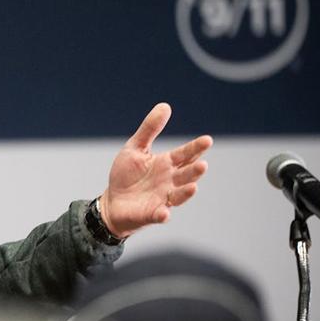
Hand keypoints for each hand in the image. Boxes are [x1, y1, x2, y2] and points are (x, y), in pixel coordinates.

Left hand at [101, 103, 212, 238]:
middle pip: (186, 175)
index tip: (207, 140)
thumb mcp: (135, 148)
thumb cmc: (126, 174)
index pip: (185, 154)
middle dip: (195, 171)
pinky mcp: (152, 213)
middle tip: (202, 164)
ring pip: (179, 195)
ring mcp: (163, 198)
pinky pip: (160, 214)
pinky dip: (163, 214)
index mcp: (167, 164)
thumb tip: (165, 106)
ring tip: (193, 187)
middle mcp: (170, 181)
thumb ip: (150, 129)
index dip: (196, 148)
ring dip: (186, 192)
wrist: (112, 201)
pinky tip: (165, 213)